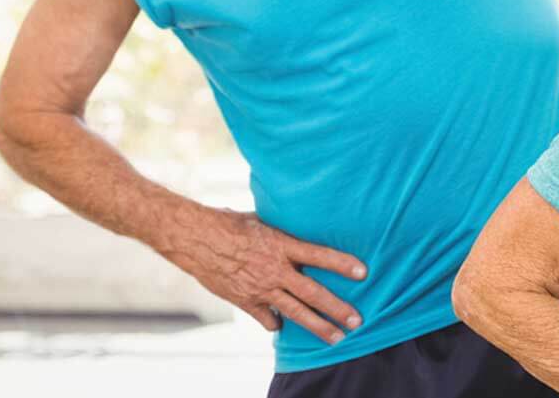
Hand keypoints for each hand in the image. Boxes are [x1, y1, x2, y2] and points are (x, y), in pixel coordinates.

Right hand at [165, 207, 366, 343]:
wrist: (195, 239)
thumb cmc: (228, 223)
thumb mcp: (261, 221)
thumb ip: (281, 233)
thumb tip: (298, 226)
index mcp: (281, 245)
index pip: (319, 255)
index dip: (342, 264)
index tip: (363, 273)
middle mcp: (275, 269)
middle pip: (312, 293)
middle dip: (337, 308)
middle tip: (357, 321)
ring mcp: (261, 288)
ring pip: (295, 312)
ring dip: (318, 326)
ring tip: (337, 337)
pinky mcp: (245, 301)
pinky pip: (267, 318)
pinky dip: (276, 323)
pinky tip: (283, 326)